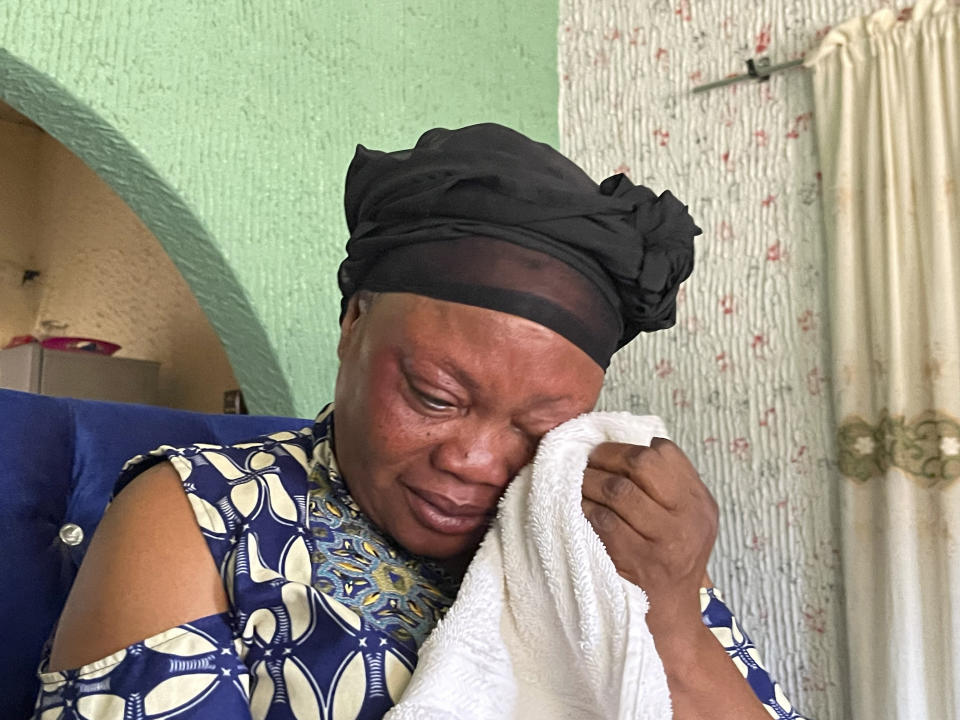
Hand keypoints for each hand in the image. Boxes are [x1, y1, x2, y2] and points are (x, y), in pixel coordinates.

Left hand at [580, 438, 717, 643]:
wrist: (671, 619)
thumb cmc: (670, 562)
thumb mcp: (685, 521)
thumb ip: (667, 485)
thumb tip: (626, 446)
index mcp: (699, 503)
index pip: (666, 454)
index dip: (630, 448)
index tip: (608, 455)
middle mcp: (688, 519)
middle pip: (642, 465)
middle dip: (606, 458)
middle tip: (585, 462)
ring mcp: (664, 542)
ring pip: (618, 490)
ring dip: (589, 482)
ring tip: (576, 483)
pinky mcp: (637, 561)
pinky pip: (603, 521)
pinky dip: (584, 510)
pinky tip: (576, 510)